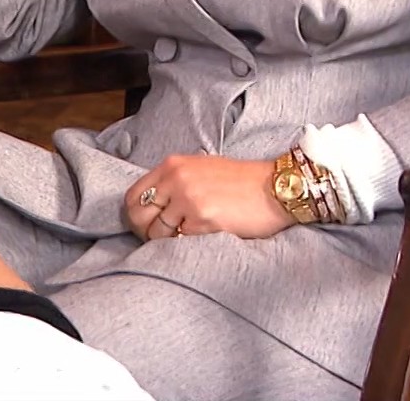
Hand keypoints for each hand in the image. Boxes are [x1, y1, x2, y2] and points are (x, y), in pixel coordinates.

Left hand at [124, 156, 291, 241]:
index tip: (146, 225)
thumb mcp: (201, 168)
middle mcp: (176, 180)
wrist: (276, 188)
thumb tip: (152, 205)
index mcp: (172, 165)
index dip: (135, 215)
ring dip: (169, 240)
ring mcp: (188, 199)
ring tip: (189, 236)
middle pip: (138, 215)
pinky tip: (205, 236)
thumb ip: (173, 181)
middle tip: (160, 239)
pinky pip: (182, 240)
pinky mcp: (204, 219)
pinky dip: (189, 243)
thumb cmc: (242, 181)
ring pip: (159, 232)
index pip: (132, 195)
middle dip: (145, 231)